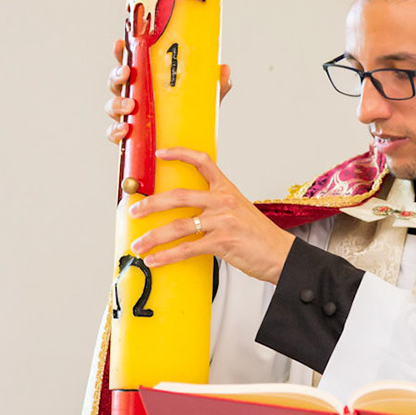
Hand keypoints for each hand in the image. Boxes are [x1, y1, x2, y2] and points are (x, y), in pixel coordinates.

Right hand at [104, 38, 232, 144]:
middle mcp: (133, 96)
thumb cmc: (190, 116)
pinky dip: (116, 131)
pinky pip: (114, 133)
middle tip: (128, 74)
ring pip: (111, 105)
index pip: (130, 62)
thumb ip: (215, 85)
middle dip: (118, 75)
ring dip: (117, 103)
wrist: (188, 148)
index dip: (122, 52)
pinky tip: (125, 129)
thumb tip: (224, 69)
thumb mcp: (204, 99)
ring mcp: (128, 116)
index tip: (121, 43)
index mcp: (147, 81)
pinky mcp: (127, 137)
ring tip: (130, 106)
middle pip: (116, 81)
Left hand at [130, 147, 295, 282]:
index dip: (179, 154)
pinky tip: (154, 260)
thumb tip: (188, 215)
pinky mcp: (223, 243)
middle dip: (151, 204)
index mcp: (227, 189)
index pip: (203, 162)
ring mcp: (223, 221)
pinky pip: (187, 248)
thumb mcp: (240, 211)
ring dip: (153, 237)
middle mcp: (223, 201)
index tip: (160, 153)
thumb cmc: (260, 236)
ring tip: (138, 244)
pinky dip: (166, 256)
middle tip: (133, 211)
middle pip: (179, 196)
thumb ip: (216, 208)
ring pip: (178, 226)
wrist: (282, 255)